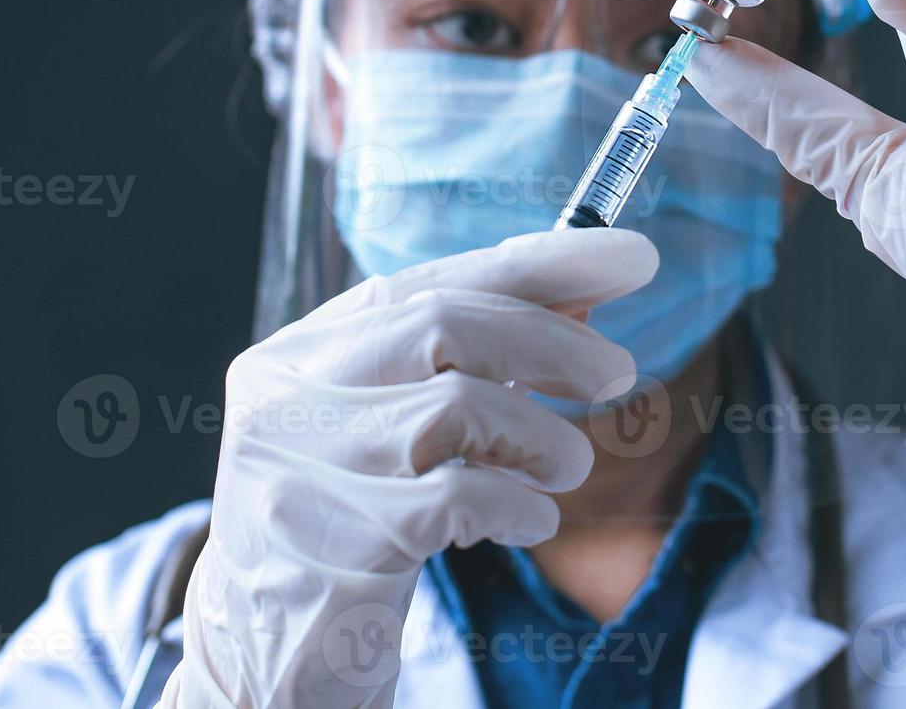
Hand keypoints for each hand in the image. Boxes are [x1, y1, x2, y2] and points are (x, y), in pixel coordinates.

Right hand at [158, 228, 655, 708]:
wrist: (275, 650)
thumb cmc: (353, 521)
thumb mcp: (402, 427)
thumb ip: (473, 360)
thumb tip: (581, 294)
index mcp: (301, 352)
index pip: (431, 280)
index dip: (538, 264)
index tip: (629, 255)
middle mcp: (284, 395)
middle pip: (444, 325)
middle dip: (552, 342)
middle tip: (618, 371)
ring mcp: (299, 467)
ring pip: (455, 406)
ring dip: (539, 435)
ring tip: (566, 465)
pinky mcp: (331, 543)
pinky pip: (456, 499)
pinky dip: (518, 503)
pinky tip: (529, 520)